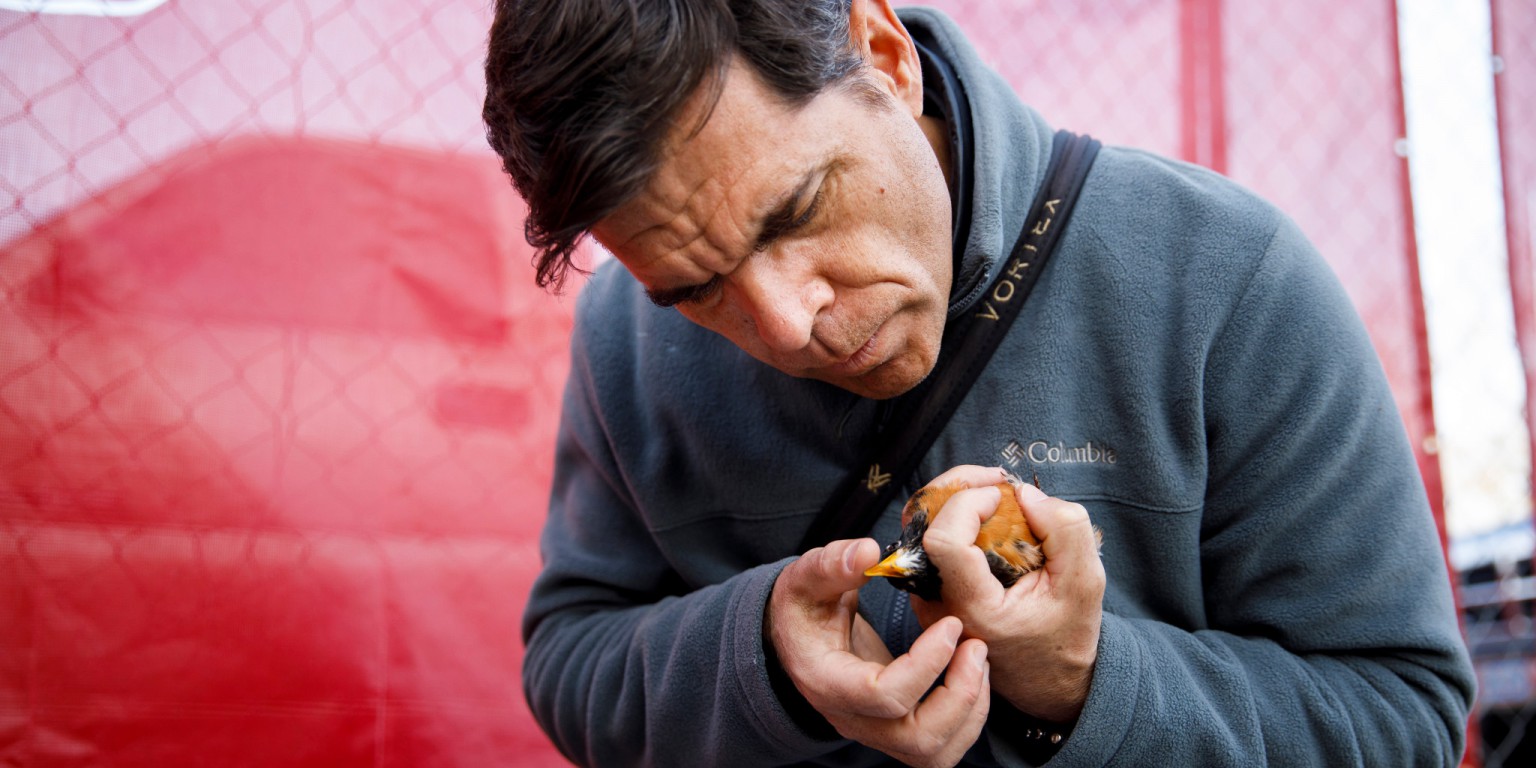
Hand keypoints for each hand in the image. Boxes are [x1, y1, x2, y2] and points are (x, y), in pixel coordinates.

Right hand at [767, 537, 990, 767]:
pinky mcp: (896, 731)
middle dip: (960, 696)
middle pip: (917, 738)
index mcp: (827, 682)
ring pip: (934, 752)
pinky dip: (968, 719)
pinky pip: (941, 747)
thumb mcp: (806, 577)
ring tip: (978, 660)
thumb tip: (869, 552)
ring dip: (970, 711)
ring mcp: (875, 731)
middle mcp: (851, 718)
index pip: (883, 695)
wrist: (794, 637)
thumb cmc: (803, 607)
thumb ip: (832, 564)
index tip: (950, 624)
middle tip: (976, 647)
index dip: (926, 664)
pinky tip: (972, 675)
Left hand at [908, 466, 1104, 723]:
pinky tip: (987, 514)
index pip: (943, 542)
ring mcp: (928, 599)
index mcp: (974, 610)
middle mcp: (939, 606)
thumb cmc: (1066, 634)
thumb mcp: (1086, 583)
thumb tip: (1023, 493)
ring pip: (921, 528)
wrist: (1048, 677)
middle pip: (923, 525)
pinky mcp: (929, 591)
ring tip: (996, 493)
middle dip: (959, 487)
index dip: (967, 503)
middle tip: (998, 480)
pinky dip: (954, 517)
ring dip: (955, 499)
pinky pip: (929, 541)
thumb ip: (1065, 530)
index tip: (1003, 495)